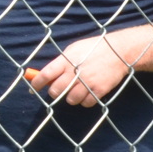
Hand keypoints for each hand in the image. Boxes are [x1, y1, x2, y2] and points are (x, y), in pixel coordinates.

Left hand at [29, 32, 146, 108]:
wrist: (119, 51)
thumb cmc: (93, 48)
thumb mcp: (73, 50)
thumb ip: (60, 62)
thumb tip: (45, 76)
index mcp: (66, 60)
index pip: (45, 75)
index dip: (36, 84)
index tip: (33, 89)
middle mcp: (76, 72)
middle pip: (56, 91)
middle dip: (54, 92)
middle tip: (58, 90)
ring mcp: (88, 82)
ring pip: (70, 100)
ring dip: (70, 97)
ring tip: (76, 90)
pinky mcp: (100, 90)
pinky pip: (86, 103)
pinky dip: (85, 101)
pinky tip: (87, 93)